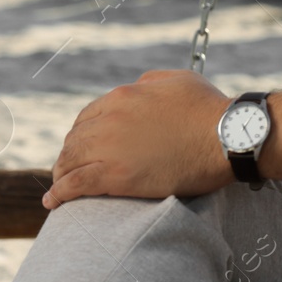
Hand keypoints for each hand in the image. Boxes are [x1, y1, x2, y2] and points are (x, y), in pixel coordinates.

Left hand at [43, 69, 234, 208]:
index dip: (83, 134)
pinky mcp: (116, 176)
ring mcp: (110, 148)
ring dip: (61, 174)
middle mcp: (109, 119)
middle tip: (70, 169)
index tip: (86, 147)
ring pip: (69, 161)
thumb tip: (137, 88)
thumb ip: (149, 82)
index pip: (87, 117)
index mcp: (122, 96)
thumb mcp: (178, 80)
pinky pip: (75, 185)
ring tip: (59, 187)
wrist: (228, 136)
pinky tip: (53, 201)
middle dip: (69, 155)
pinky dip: (60, 194)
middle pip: (74, 139)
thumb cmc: (211, 108)